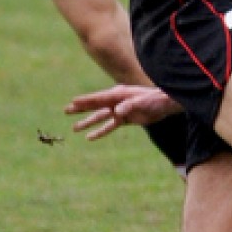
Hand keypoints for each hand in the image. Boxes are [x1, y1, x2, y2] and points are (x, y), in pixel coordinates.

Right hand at [66, 84, 181, 140]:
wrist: (165, 105)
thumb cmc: (154, 99)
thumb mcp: (142, 102)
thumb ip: (129, 106)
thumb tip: (117, 111)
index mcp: (118, 94)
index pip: (98, 98)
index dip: (86, 101)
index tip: (73, 102)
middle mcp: (116, 101)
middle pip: (95, 106)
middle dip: (81, 109)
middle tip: (66, 111)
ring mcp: (120, 110)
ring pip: (100, 117)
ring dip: (88, 122)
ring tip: (75, 128)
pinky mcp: (125, 119)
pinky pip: (110, 126)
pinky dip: (100, 131)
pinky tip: (90, 137)